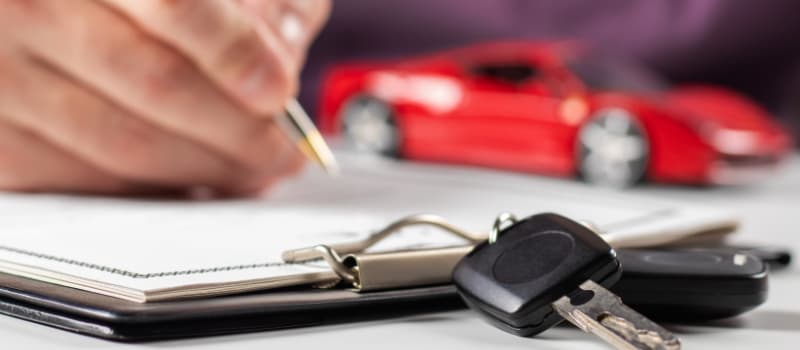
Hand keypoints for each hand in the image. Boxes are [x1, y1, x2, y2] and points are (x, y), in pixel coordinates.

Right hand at [0, 0, 330, 195]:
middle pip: (157, 82)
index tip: (278, 90)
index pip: (173, 3)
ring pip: (126, 142)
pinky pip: (89, 182)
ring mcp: (2, 75)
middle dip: (240, 129)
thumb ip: (247, 0)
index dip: (235, 52)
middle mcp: (28, 8)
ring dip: (207, 168)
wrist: (35, 15)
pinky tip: (194, 180)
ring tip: (252, 170)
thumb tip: (281, 53)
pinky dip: (155, 189)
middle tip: (283, 149)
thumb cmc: (128, 6)